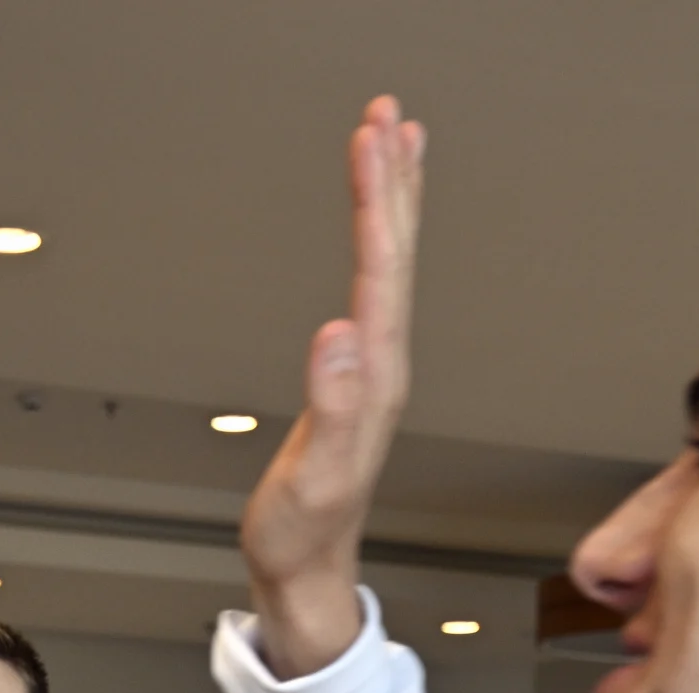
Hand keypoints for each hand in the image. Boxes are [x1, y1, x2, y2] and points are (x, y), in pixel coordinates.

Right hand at [238, 96, 424, 680]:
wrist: (306, 574)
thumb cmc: (302, 535)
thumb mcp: (313, 479)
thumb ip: (331, 410)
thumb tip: (340, 335)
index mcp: (375, 378)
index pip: (381, 271)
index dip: (375, 202)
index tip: (369, 140)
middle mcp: (382, 366)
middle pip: (396, 254)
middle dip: (392, 179)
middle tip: (386, 113)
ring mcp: (372, 370)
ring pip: (391, 265)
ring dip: (390, 201)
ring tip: (390, 145)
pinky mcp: (357, 376)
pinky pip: (374, 287)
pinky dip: (376, 243)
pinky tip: (370, 228)